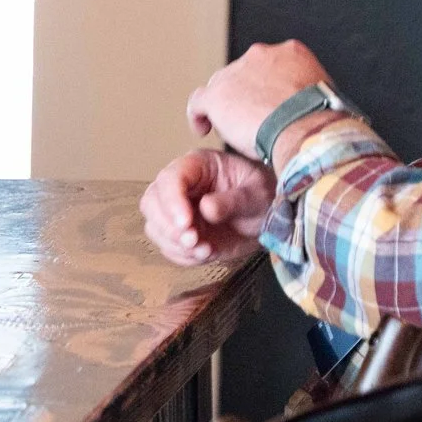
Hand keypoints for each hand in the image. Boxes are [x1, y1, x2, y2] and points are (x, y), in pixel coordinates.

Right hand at [140, 147, 273, 266]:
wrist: (270, 218)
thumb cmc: (264, 196)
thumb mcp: (258, 193)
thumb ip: (234, 200)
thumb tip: (206, 208)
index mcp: (197, 166)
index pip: (170, 179)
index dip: (172, 201)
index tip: (186, 223)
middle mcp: (181, 186)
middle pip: (151, 202)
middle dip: (168, 226)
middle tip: (193, 240)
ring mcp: (177, 211)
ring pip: (154, 227)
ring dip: (175, 244)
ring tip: (205, 250)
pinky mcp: (181, 234)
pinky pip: (168, 247)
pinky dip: (183, 255)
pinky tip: (206, 253)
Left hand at [186, 40, 333, 156]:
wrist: (305, 128)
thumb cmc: (319, 119)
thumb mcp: (322, 95)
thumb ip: (306, 92)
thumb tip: (307, 107)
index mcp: (290, 52)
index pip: (269, 65)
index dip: (266, 86)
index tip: (270, 102)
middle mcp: (260, 56)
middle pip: (243, 74)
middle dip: (247, 94)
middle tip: (255, 119)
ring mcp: (236, 73)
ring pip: (222, 86)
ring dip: (227, 105)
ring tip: (236, 128)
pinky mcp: (216, 95)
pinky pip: (199, 102)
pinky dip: (199, 115)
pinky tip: (203, 127)